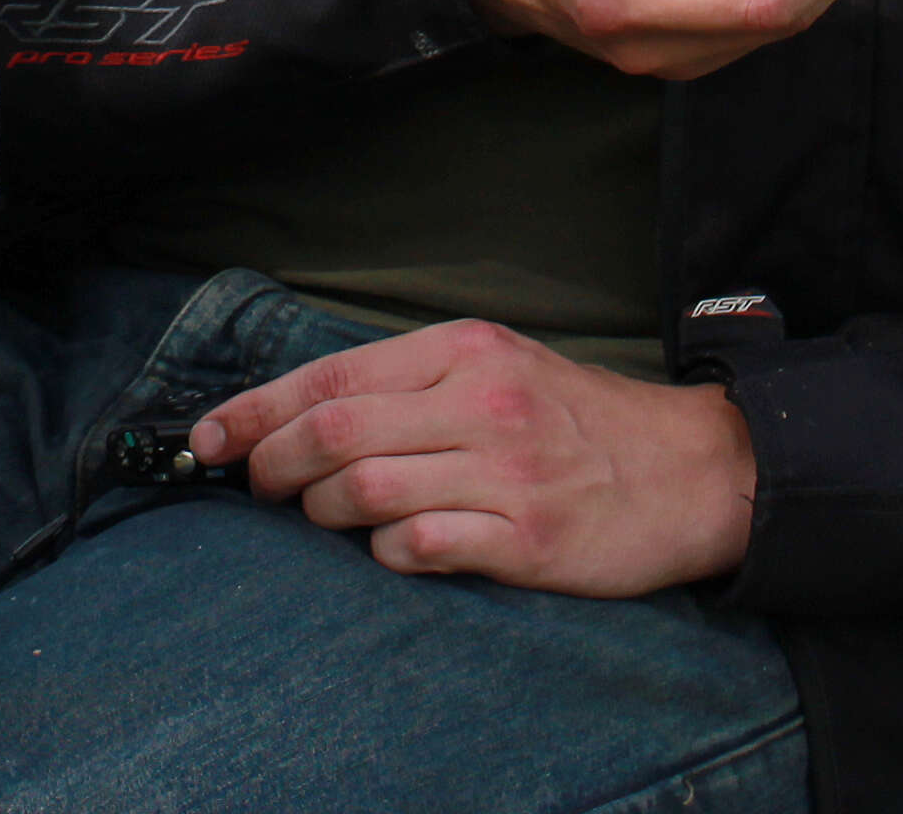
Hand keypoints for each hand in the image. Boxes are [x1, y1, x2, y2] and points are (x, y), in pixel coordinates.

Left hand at [188, 319, 757, 594]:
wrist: (692, 469)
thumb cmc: (579, 422)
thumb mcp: (500, 368)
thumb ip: (413, 384)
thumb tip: (305, 413)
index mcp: (465, 352)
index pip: (332, 376)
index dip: (257, 409)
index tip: (210, 437)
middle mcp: (481, 404)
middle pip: (335, 432)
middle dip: (273, 464)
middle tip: (261, 486)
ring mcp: (505, 474)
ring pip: (366, 490)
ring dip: (324, 511)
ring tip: (326, 517)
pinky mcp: (528, 539)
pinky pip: (420, 546)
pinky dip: (386, 551)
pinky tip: (392, 547)